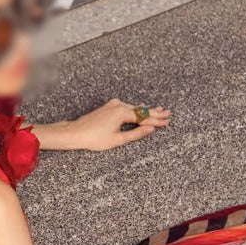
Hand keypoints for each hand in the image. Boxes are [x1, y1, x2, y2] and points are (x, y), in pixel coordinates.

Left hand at [39, 99, 170, 151]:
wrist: (76, 132)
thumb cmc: (95, 138)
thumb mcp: (118, 139)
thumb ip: (136, 133)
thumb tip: (150, 129)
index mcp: (122, 113)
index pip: (144, 117)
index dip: (157, 120)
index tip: (167, 122)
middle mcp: (118, 105)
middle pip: (141, 110)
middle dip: (155, 112)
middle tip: (168, 113)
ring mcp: (113, 105)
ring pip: (134, 108)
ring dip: (147, 110)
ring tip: (159, 110)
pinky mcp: (109, 107)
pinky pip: (127, 107)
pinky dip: (136, 109)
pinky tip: (142, 107)